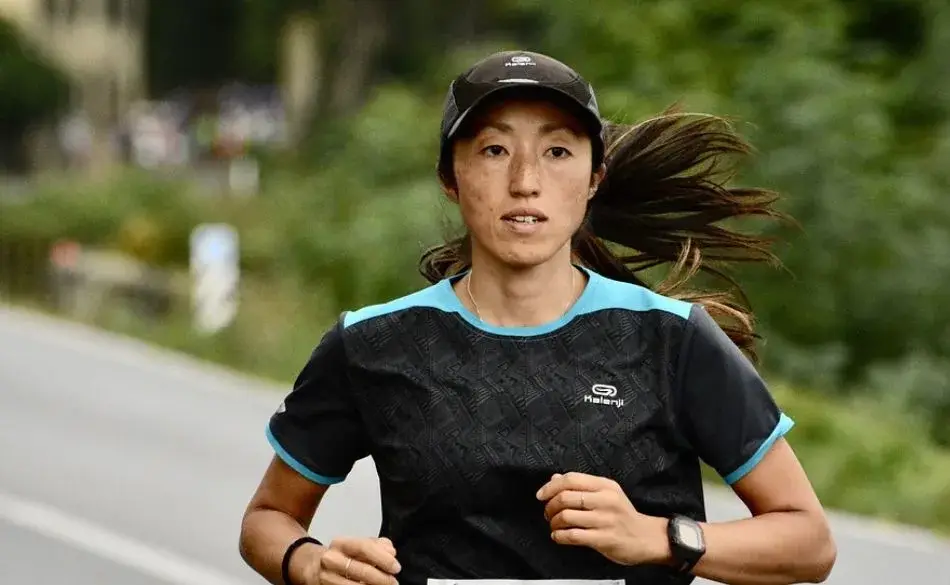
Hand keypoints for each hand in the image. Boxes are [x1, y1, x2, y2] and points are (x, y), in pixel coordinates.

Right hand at [306, 537, 400, 584]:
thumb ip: (378, 545)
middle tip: (394, 583)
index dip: (383, 558)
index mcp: (341, 543)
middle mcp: (331, 559)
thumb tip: (391, 552)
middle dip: (382, 578)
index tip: (396, 568)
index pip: (364, 547)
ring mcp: (327, 577)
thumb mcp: (359, 545)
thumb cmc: (345, 554)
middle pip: (361, 570)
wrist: (315, 567)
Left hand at [536, 472, 668, 566]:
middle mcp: (606, 500)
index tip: (541, 495)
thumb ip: (581, 486)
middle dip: (550, 507)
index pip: (571, 479)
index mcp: (605, 485)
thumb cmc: (622, 515)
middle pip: (565, 497)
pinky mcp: (604, 539)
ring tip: (554, 526)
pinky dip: (559, 536)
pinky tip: (558, 536)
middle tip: (548, 514)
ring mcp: (605, 519)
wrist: (647, 538)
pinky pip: (573, 535)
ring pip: (566, 516)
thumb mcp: (606, 494)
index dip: (550, 486)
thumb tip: (554, 478)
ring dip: (554, 523)